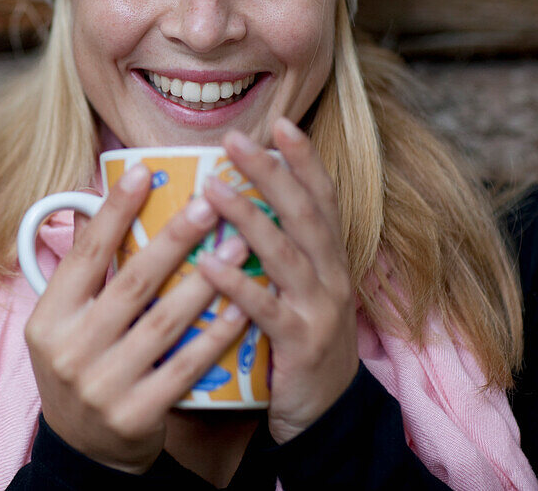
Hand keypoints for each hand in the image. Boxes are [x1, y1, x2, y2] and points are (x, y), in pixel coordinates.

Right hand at [24, 164, 251, 473]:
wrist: (83, 449)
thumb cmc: (81, 366)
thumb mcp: (62, 322)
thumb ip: (81, 272)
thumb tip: (98, 205)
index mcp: (48, 318)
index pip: (84, 254)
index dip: (114, 211)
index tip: (144, 172)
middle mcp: (69, 350)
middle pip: (130, 283)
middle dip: (173, 239)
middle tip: (209, 203)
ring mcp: (101, 385)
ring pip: (162, 323)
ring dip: (205, 281)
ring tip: (237, 245)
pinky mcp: (135, 414)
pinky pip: (183, 367)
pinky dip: (214, 336)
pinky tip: (241, 307)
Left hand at [198, 117, 358, 443]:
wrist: (325, 415)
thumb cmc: (297, 339)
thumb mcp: (295, 288)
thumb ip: (272, 249)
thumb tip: (224, 201)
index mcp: (328, 258)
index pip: (321, 197)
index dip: (304, 159)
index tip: (281, 122)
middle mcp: (331, 276)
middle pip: (304, 213)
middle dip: (271, 173)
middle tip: (235, 139)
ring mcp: (319, 310)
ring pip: (285, 255)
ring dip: (248, 218)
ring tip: (212, 189)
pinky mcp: (300, 345)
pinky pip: (266, 310)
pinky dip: (237, 286)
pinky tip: (206, 265)